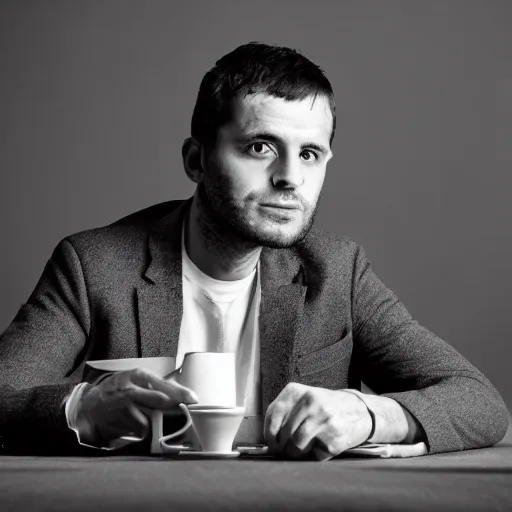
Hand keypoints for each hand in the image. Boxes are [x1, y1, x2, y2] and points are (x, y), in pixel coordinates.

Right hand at [75, 369, 197, 444]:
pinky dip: (143, 433)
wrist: (88, 407)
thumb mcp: (134, 380)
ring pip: (152, 419)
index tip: (193, 399)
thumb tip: (180, 392)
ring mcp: (125, 406)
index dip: (181, 393)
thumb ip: (155, 385)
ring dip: (156, 424)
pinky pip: (140, 431)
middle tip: (183, 416)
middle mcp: (132, 389)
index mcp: (138, 375)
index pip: (164, 384)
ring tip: (149, 421)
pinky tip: (136, 427)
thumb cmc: (116, 391)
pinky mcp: (119, 422)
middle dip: (174, 410)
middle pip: (161, 401)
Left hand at [264, 383, 371, 459]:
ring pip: (296, 444)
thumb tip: (269, 439)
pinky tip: (318, 445)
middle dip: (282, 446)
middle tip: (286, 449)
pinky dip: (312, 455)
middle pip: (283, 432)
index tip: (271, 442)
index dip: (269, 433)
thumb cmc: (324, 408)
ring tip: (302, 449)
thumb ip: (285, 413)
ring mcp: (323, 419)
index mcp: (297, 391)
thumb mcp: (303, 400)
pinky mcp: (335, 437)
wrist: (359, 411)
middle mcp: (310, 401)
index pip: (274, 413)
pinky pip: (313, 454)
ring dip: (295, 452)